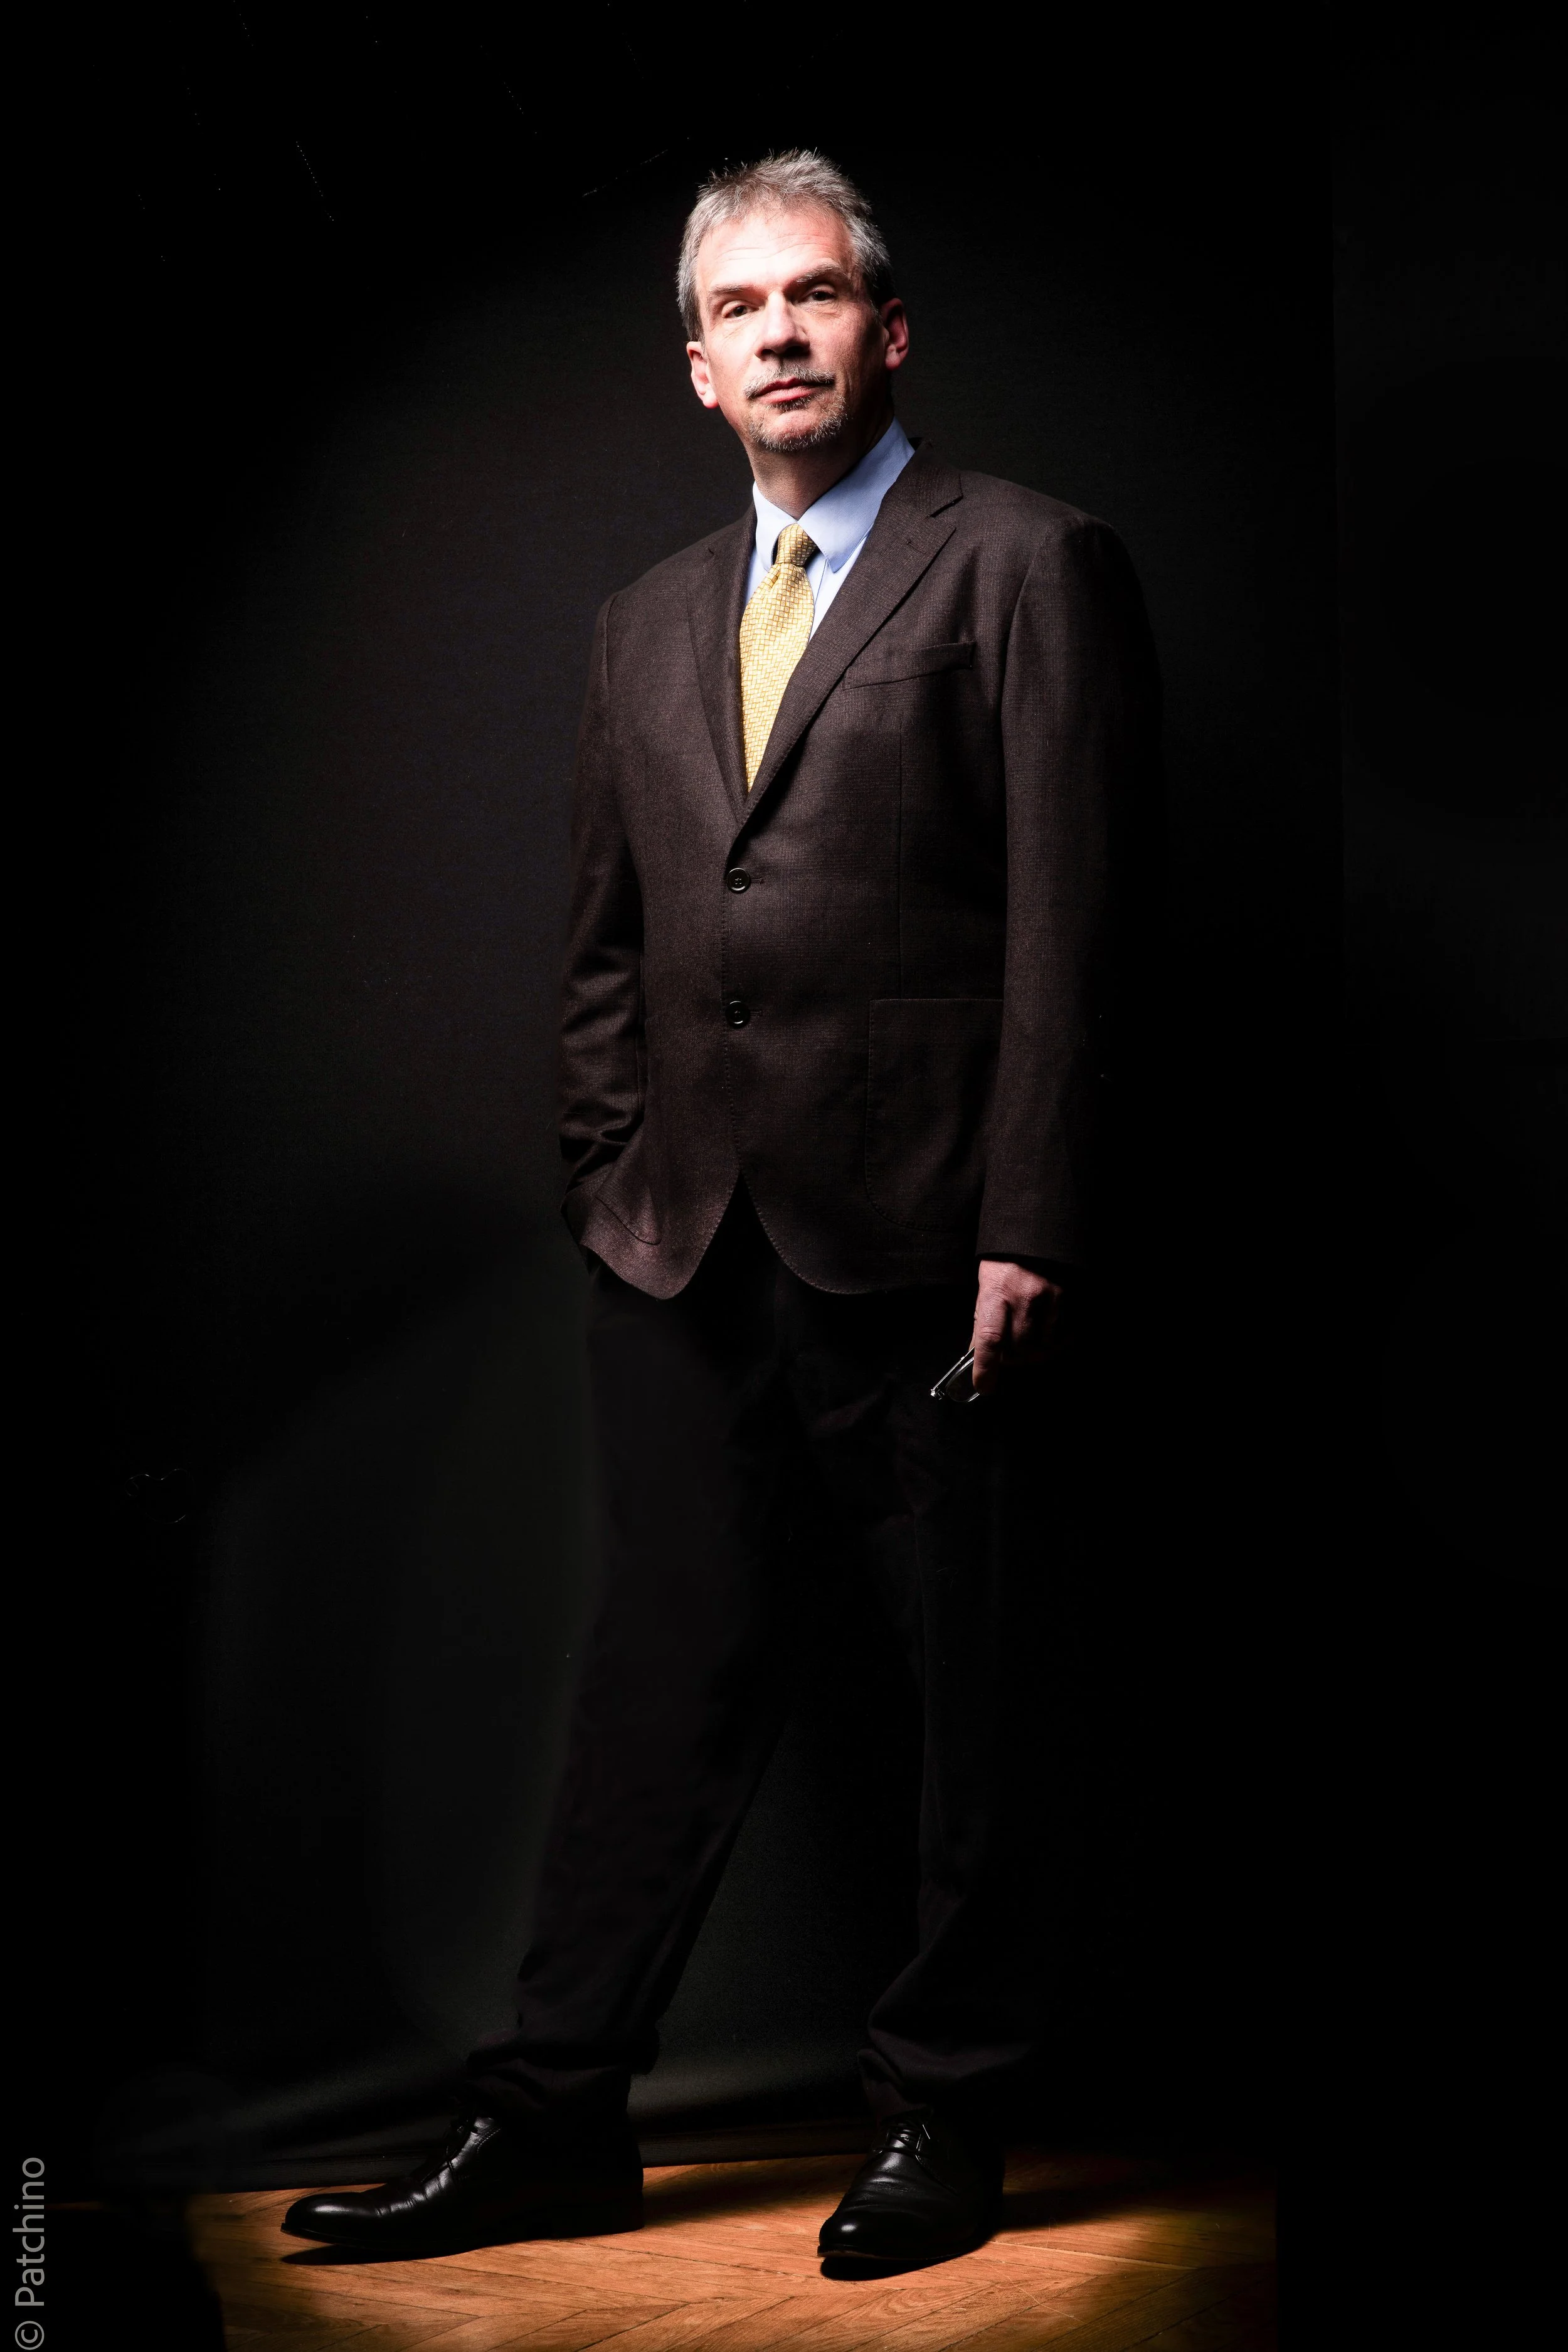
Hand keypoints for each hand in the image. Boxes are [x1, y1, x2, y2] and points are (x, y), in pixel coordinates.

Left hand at [970, 1259, 1062, 1393]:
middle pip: (1018, 1349)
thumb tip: (977, 1356)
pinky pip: (1062, 1336)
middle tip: (1007, 1354)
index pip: (989, 1340)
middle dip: (1011, 1358)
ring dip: (1033, 1351)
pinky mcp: (1068, 1298)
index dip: (986, 1369)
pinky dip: (1053, 1342)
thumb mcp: (986, 1287)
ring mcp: (1049, 1298)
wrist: (1034, 1235)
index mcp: (996, 1292)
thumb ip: (983, 1322)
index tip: (983, 1387)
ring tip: (1026, 1339)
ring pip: (1041, 1346)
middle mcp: (1024, 1297)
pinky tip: (1046, 1334)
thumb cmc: (1005, 1263)